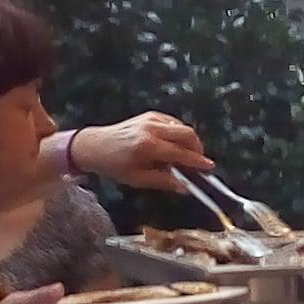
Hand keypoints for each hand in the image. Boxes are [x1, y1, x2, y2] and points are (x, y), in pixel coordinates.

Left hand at [59, 112, 213, 190]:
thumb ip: (163, 181)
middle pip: (187, 134)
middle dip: (198, 148)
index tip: (209, 168)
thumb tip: (185, 188)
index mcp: (148, 146)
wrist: (93, 146)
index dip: (197, 161)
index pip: (180, 153)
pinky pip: (172, 122)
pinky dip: (178, 133)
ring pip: (181, 126)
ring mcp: (151, 119)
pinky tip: (175, 144)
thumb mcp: (137, 179)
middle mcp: (151, 129)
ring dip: (189, 140)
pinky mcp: (149, 115)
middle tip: (200, 161)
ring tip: (187, 155)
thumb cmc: (114, 165)